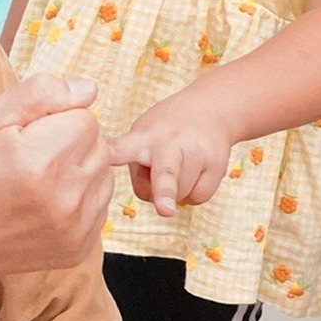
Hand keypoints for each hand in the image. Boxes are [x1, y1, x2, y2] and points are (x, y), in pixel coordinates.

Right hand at [0, 75, 112, 288]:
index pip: (85, 116)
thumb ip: (37, 95)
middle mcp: (66, 198)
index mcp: (41, 161)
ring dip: (77, 171)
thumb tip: (88, 89)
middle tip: (28, 160)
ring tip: (37, 183)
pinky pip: (99, 206)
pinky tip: (44, 205)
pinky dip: (78, 200)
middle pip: (99, 144)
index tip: (23, 138)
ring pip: (103, 175)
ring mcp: (75, 229)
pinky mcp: (79, 248)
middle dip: (69, 144)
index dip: (54, 120)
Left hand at [108, 91, 235, 215]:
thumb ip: (138, 169)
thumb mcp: (141, 136)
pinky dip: (192, 193)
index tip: (104, 157)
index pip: (124, 147)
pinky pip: (198, 197)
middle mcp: (170, 143)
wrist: (211, 110)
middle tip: (164, 210)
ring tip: (177, 165)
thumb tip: (162, 201)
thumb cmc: (164, 132)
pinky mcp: (217, 164)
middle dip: (164, 191)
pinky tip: (192, 173)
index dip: (113, 154)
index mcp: (143, 137)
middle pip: (166, 173)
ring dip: (174, 191)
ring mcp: (196, 153)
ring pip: (180, 194)